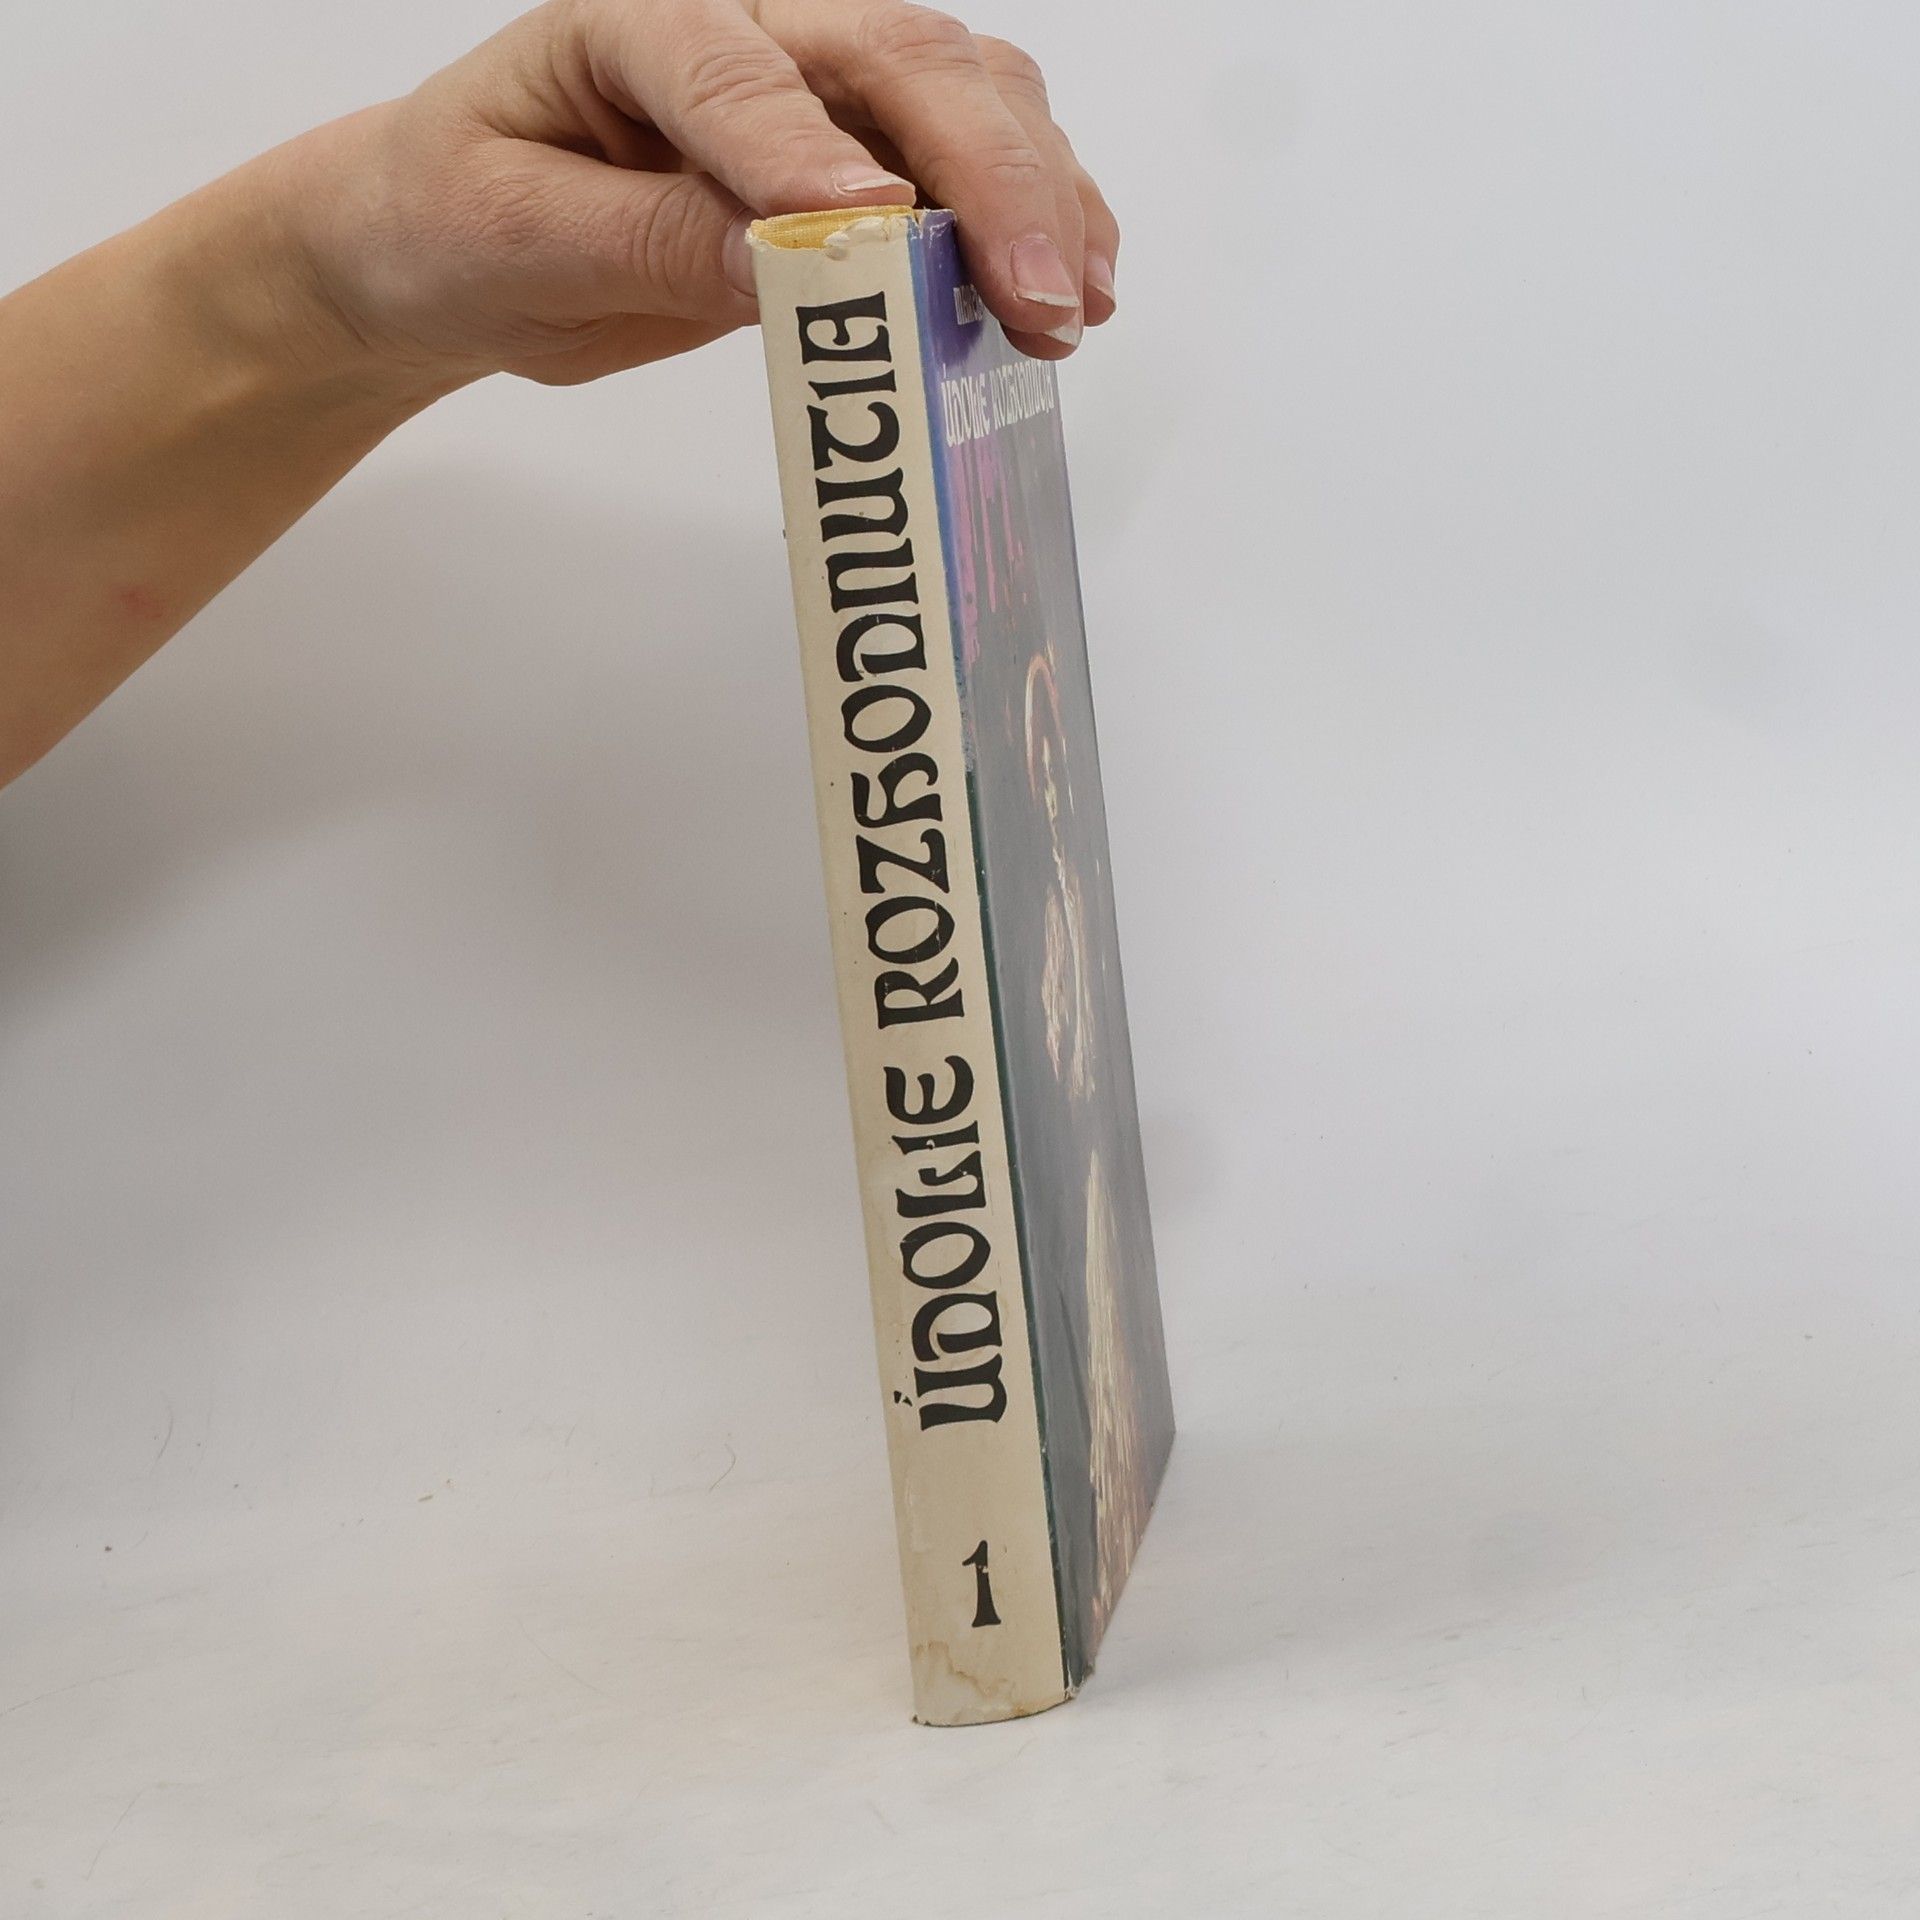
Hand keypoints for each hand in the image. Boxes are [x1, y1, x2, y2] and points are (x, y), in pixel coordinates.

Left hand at [276, 0, 1119, 391]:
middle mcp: (747, 29)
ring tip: (1068, 308)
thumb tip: (793, 262)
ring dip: (1035, 197)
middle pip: (901, 61)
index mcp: (638, 22)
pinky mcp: (852, 162)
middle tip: (1034, 293)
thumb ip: (649, 240)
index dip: (810, 152)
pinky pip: (965, 168)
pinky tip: (1067, 288)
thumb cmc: (459, 220)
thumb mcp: (518, 239)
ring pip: (965, 98)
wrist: (451, 244)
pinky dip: (1029, 220)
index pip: (735, 68)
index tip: (883, 240)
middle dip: (988, 179)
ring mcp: (813, 92)